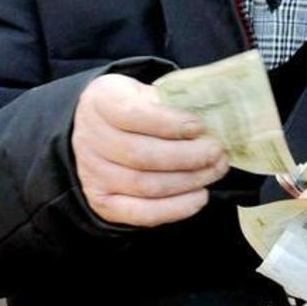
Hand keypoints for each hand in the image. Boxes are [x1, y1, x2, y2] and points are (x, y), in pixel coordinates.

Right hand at [73, 73, 229, 226]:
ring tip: (214, 171)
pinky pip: (140, 213)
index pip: (132, 115)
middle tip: (217, 152)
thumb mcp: (145, 91)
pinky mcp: (103, 202)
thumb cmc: (133, 108)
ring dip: (188, 181)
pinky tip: (199, 197)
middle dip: (188, 156)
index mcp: (100, 102)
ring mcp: (93, 174)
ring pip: (145, 185)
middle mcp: (90, 139)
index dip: (170, 124)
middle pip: (141, 155)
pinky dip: (175, 208)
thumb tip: (211, 120)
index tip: (199, 126)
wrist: (100, 130)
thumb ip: (168, 102)